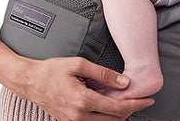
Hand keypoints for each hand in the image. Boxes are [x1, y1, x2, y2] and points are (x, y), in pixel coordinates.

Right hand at [11, 56, 154, 120]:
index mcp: (83, 101)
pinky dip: (106, 116)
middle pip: (115, 120)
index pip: (118, 108)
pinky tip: (110, 104)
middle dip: (131, 110)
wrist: (31, 82)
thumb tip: (124, 82)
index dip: (136, 104)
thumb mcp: (79, 65)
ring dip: (119, 114)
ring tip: (128, 101)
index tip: (148, 100)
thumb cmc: (52, 71)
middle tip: (142, 99)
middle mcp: (80, 117)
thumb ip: (103, 74)